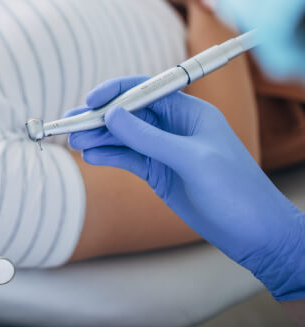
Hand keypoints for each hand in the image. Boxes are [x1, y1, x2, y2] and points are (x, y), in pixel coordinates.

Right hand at [66, 76, 304, 300]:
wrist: (256, 235)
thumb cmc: (235, 191)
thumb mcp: (191, 160)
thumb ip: (149, 138)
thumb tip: (112, 115)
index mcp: (189, 112)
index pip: (145, 91)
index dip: (116, 92)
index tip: (90, 101)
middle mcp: (174, 127)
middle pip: (128, 114)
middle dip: (99, 118)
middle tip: (70, 125)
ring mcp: (164, 150)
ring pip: (123, 137)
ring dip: (99, 138)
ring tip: (74, 143)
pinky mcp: (158, 172)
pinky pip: (127, 158)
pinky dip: (108, 156)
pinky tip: (91, 157)